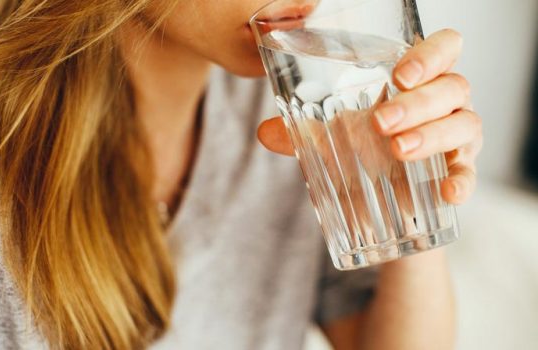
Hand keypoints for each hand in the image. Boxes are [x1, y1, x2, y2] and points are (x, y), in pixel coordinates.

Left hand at [258, 29, 481, 204]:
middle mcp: (444, 103)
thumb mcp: (331, 139)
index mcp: (417, 81)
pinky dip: (463, 180)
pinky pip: (471, 172)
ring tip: (398, 150)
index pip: (443, 48)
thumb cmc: (361, 152)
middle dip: (417, 103)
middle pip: (452, 86)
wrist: (379, 201)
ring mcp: (457, 136)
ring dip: (433, 135)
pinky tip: (447, 191)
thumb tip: (265, 131)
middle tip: (381, 123)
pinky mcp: (458, 170)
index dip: (430, 54)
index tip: (399, 74)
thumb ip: (300, 133)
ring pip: (465, 123)